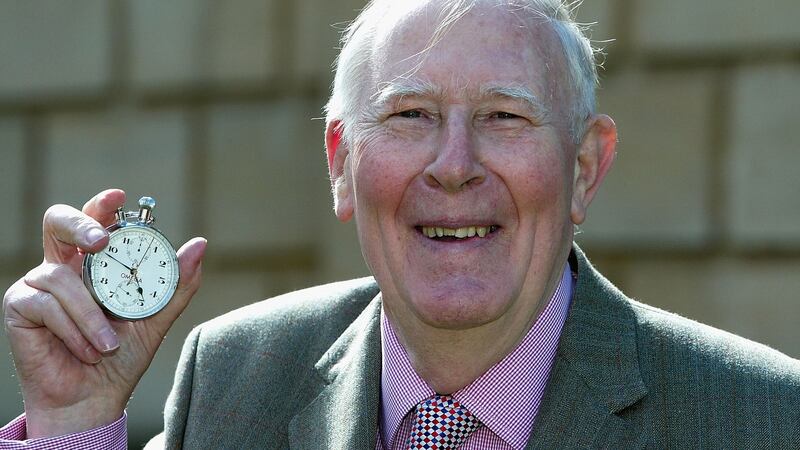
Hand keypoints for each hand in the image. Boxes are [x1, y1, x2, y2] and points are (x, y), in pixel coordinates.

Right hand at [2, 189, 205, 437]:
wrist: (95, 399)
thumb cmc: (120, 358)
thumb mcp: (156, 318)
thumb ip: (176, 283)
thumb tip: (199, 244)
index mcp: (93, 264)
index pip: (95, 222)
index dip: (102, 205)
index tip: (119, 196)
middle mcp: (63, 266)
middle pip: (57, 222)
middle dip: (80, 224)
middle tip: (101, 241)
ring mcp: (37, 285)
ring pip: (60, 277)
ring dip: (89, 315)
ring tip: (107, 344)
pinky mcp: (19, 307)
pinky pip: (44, 305)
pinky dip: (72, 329)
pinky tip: (86, 350)